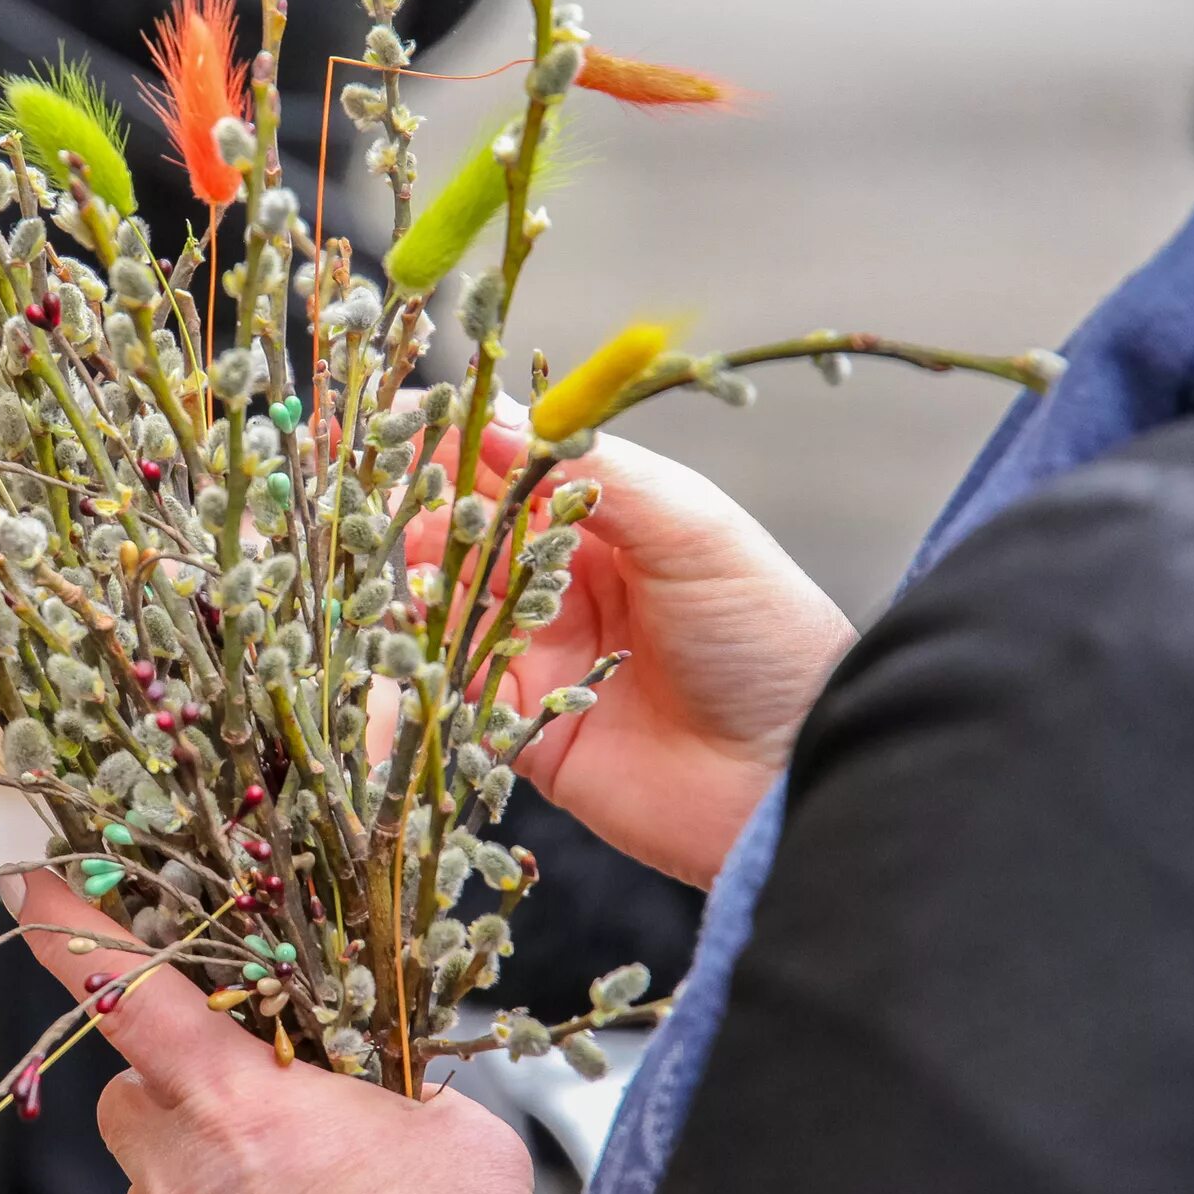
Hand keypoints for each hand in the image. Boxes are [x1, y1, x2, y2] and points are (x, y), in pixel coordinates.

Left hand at [17, 876, 546, 1193]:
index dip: (69, 928)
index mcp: (232, 1098)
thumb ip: (400, 1089)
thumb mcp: (454, 1131)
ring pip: (154, 1180)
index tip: (31, 886)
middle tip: (254, 1098)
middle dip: (173, 1083)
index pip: (122, 987)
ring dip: (203, 1171)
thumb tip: (395, 1089)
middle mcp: (178, 1169)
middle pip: (129, 1094)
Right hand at [411, 408, 851, 889]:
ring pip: (455, 620)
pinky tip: (399, 665)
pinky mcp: (530, 736)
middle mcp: (572, 590)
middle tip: (399, 518)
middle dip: (432, 528)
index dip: (468, 453)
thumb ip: (594, 472)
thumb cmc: (765, 637)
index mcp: (615, 527)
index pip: (522, 474)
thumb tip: (496, 418)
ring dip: (421, 602)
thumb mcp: (689, 529)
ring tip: (402, 589)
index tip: (410, 429)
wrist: (794, 774)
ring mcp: (547, 662)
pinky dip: (423, 688)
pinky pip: (457, 708)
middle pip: (475, 546)